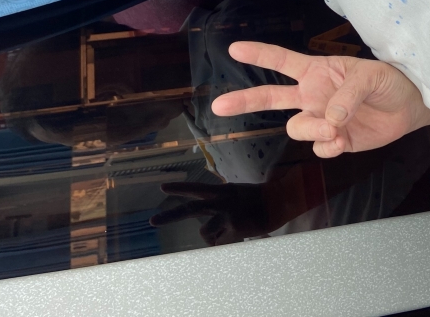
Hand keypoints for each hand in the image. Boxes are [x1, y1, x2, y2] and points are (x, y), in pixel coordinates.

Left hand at [150, 181, 270, 243]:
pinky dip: (226, 241)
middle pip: (189, 209)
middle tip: (152, 222)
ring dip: (212, 237)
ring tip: (228, 231)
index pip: (196, 188)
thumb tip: (207, 228)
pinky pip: (220, 242)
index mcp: (221, 191)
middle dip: (169, 216)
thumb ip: (219, 205)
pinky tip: (238, 234)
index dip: (179, 188)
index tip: (162, 188)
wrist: (278, 201)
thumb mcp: (235, 194)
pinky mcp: (233, 227)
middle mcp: (220, 201)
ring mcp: (226, 214)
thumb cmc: (258, 199)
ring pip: (205, 232)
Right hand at [211, 42, 429, 157]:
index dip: (259, 54)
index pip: (282, 60)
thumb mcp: (371, 76)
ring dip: (313, 130)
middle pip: (270, 97)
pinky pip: (318, 148)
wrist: (409, 108)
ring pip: (297, 128)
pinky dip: (329, 147)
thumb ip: (348, 94)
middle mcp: (313, 95)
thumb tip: (329, 118)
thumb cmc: (389, 81)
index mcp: (319, 71)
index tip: (235, 48)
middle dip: (245, 101)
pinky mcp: (334, 140)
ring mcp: (321, 119)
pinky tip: (344, 140)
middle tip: (219, 105)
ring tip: (338, 128)